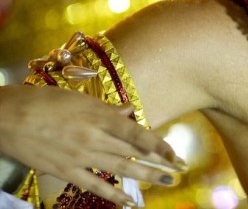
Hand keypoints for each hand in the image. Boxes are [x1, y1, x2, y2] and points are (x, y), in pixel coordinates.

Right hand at [0, 85, 184, 206]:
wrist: (8, 117)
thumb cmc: (44, 101)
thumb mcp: (79, 98)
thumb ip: (107, 109)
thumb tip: (129, 113)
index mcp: (99, 116)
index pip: (138, 134)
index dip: (160, 145)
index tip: (176, 154)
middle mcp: (94, 138)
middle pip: (134, 153)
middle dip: (159, 162)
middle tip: (180, 170)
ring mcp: (80, 156)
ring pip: (120, 169)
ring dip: (146, 176)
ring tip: (166, 182)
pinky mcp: (65, 170)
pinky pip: (94, 186)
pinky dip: (113, 194)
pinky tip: (129, 201)